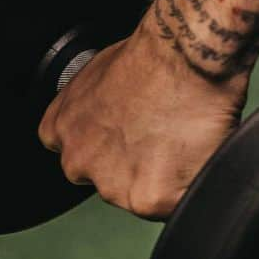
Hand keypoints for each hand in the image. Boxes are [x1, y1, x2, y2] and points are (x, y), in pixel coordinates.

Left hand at [38, 30, 247, 218]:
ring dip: (164, 179)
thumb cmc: (153, 53)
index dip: (111, 147)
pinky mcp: (149, 200)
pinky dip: (189, 185)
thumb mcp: (102, 72)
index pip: (79, 155)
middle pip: (109, 181)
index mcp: (61, 128)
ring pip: (142, 196)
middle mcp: (78, 160)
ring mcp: (111, 185)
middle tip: (164, 138)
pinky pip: (174, 204)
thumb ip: (95, 108)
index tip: (131, 136)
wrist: (185, 55)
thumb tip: (114, 118)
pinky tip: (197, 152)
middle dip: (135, 167)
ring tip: (184, 138)